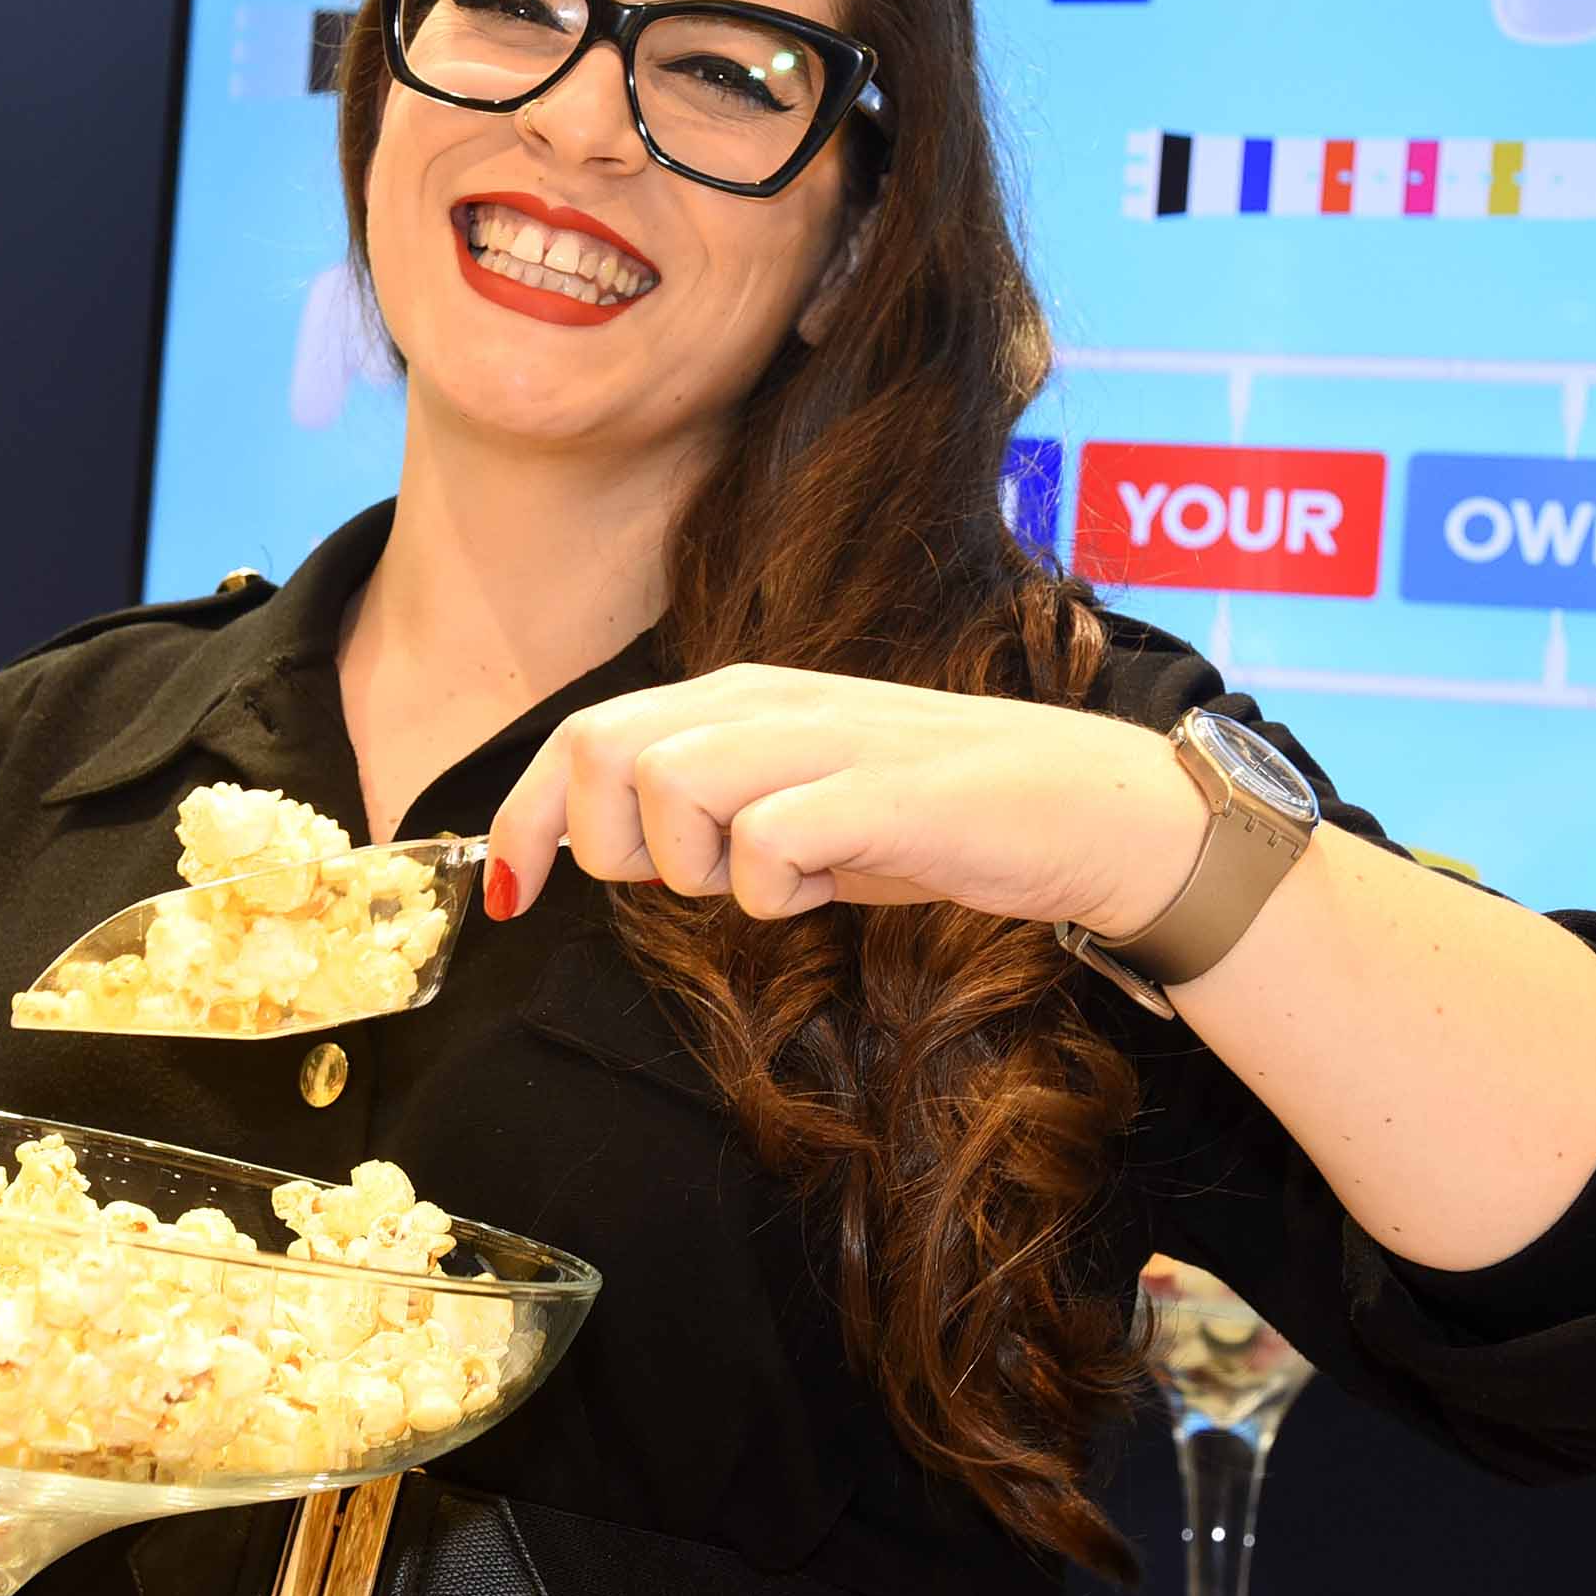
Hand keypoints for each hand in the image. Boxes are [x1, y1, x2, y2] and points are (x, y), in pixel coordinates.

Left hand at [484, 663, 1206, 935]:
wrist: (1082, 809)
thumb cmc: (929, 817)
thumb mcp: (794, 802)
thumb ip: (703, 813)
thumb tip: (599, 852)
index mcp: (738, 699)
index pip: (585, 734)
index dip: (525, 818)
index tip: (513, 897)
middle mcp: (768, 703)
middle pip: (602, 748)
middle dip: (605, 844)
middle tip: (687, 886)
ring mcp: (826, 741)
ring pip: (669, 784)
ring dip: (696, 865)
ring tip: (776, 882)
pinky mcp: (883, 794)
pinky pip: (769, 842)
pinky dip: (774, 890)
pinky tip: (829, 888)